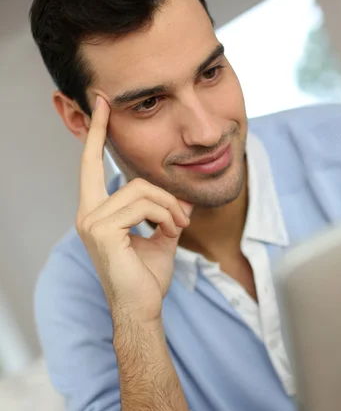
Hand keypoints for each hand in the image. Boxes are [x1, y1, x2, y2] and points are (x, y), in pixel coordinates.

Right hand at [76, 96, 193, 323]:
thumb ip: (167, 211)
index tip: (101, 102)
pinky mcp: (103, 230)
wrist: (143, 308)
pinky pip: (144, 206)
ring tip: (179, 227)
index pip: (91, 164)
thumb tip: (181, 194)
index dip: (96, 133)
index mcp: (96, 211)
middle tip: (182, 216)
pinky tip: (170, 232)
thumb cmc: (146, 277)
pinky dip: (165, 216)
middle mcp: (87, 213)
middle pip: (128, 177)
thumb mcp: (161, 235)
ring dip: (169, 208)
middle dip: (159, 190)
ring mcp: (91, 221)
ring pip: (141, 190)